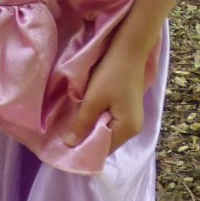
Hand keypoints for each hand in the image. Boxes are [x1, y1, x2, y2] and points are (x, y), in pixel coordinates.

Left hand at [67, 7, 165, 154]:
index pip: (103, 150)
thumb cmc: (112, 74)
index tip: (65, 147)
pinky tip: (85, 116)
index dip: (85, 150)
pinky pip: (111, 123)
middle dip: (87, 140)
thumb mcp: (93, 100)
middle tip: (65, 137)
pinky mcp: (128, 111)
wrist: (129, 50)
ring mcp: (132, 120)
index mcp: (127, 129)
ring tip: (73, 127)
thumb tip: (70, 145)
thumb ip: (82, 123)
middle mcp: (133, 129)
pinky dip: (98, 121)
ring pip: (108, 132)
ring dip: (92, 129)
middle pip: (107, 143)